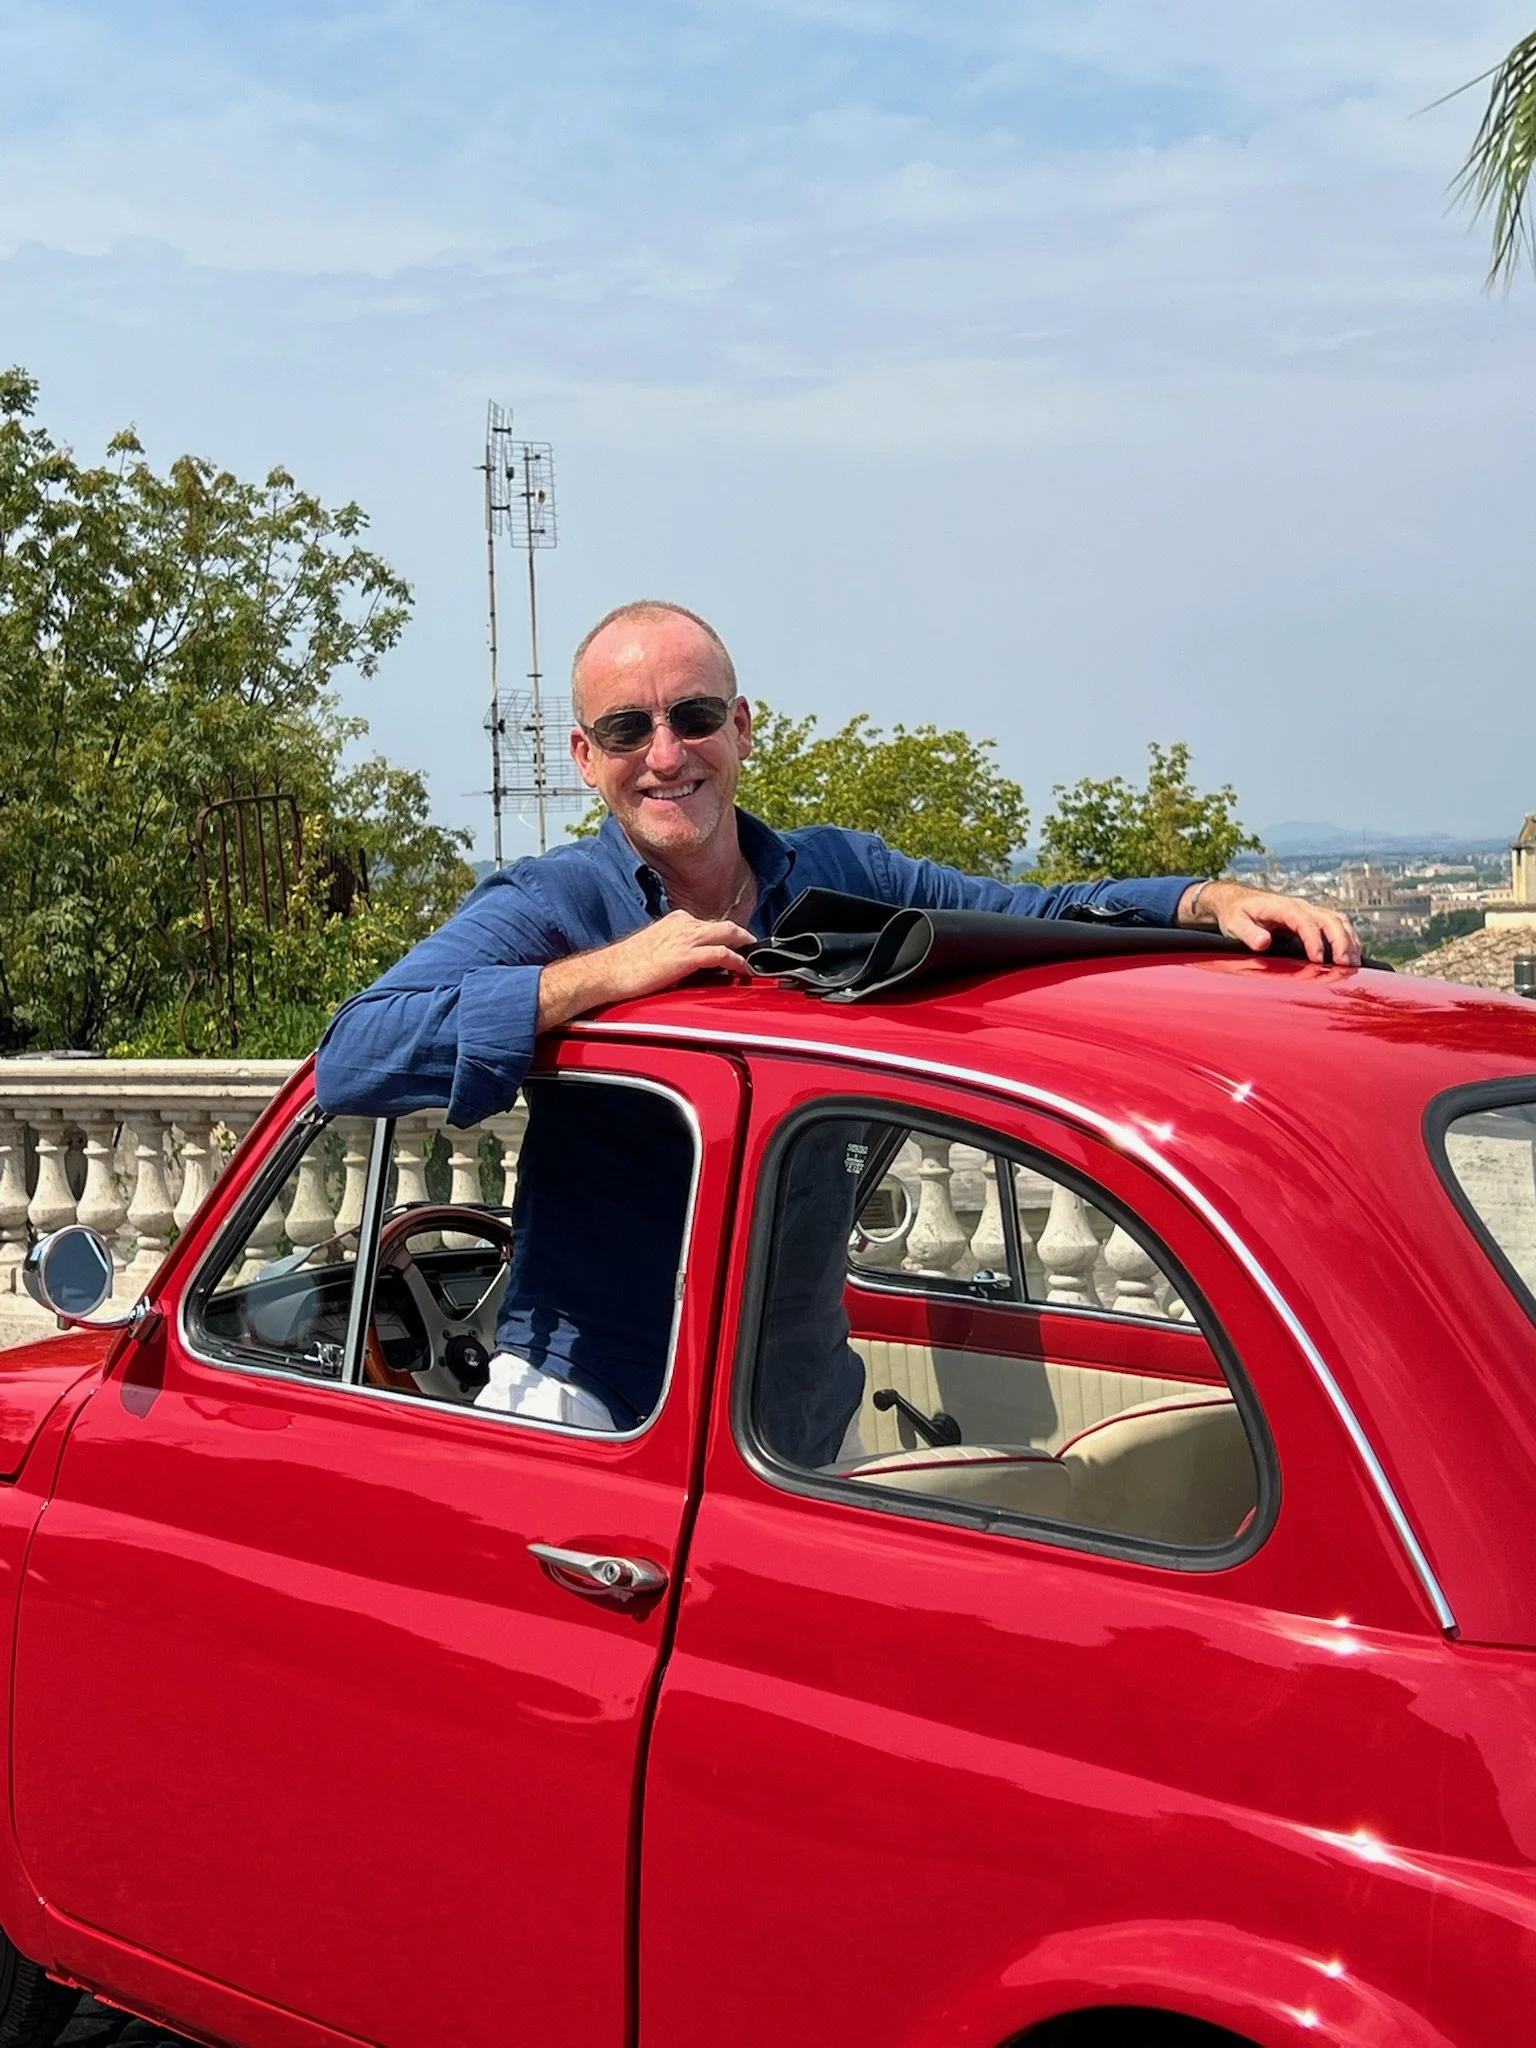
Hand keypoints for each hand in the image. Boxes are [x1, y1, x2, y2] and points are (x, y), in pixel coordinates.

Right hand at [538, 911, 756, 1031]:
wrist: (608, 973)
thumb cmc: (627, 966)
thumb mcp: (656, 950)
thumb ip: (676, 951)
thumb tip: (691, 965)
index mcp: (675, 921)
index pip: (710, 925)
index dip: (729, 936)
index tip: (741, 946)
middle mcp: (683, 924)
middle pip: (725, 925)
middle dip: (745, 938)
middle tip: (757, 952)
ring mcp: (685, 938)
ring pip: (728, 934)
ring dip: (746, 947)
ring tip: (757, 961)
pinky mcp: (685, 956)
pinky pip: (721, 954)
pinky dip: (737, 961)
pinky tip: (745, 969)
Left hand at [1177, 880, 1361, 967]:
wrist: (1237, 901)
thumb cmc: (1235, 914)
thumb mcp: (1234, 924)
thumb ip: (1248, 934)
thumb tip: (1263, 943)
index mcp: (1282, 907)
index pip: (1304, 921)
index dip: (1314, 941)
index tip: (1318, 961)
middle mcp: (1300, 906)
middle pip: (1330, 919)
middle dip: (1341, 942)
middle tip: (1346, 966)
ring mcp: (1309, 911)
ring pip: (1339, 921)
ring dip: (1349, 941)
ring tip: (1354, 965)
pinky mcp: (1313, 918)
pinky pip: (1338, 924)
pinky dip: (1349, 938)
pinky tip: (1353, 957)